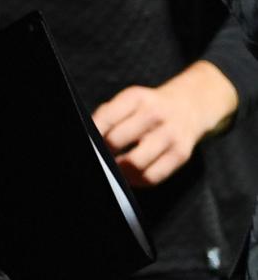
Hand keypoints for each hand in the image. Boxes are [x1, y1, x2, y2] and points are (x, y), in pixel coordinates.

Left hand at [95, 60, 238, 187]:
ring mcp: (170, 135)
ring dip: (118, 170)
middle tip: (101, 157)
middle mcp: (154, 114)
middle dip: (103, 153)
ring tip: (114, 168)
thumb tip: (91, 141)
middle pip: (116, 141)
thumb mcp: (129, 101)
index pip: (105, 119)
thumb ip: (107, 117)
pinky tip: (130, 175)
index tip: (90, 144)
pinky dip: (136, 181)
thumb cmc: (149, 108)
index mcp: (135, 98)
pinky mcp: (181, 154)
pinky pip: (152, 177)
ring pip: (135, 163)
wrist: (190, 106)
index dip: (93, 135)